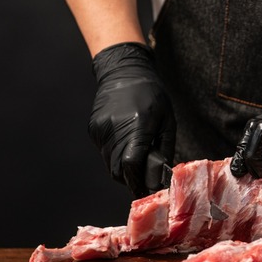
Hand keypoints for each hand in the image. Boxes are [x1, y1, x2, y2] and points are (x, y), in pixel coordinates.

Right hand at [88, 42, 174, 196]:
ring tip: (136, 159)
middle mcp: (115, 128)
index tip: (146, 189)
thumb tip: (161, 176)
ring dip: (123, 168)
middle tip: (143, 179)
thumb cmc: (152, 96)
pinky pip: (104, 152)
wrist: (124, 72)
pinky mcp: (94, 129)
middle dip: (131, 179)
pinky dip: (115, 155)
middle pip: (118, 170)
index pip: (131, 164)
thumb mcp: (167, 121)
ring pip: (109, 164)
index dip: (138, 181)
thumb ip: (164, 149)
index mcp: (137, 125)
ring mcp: (101, 129)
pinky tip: (125, 143)